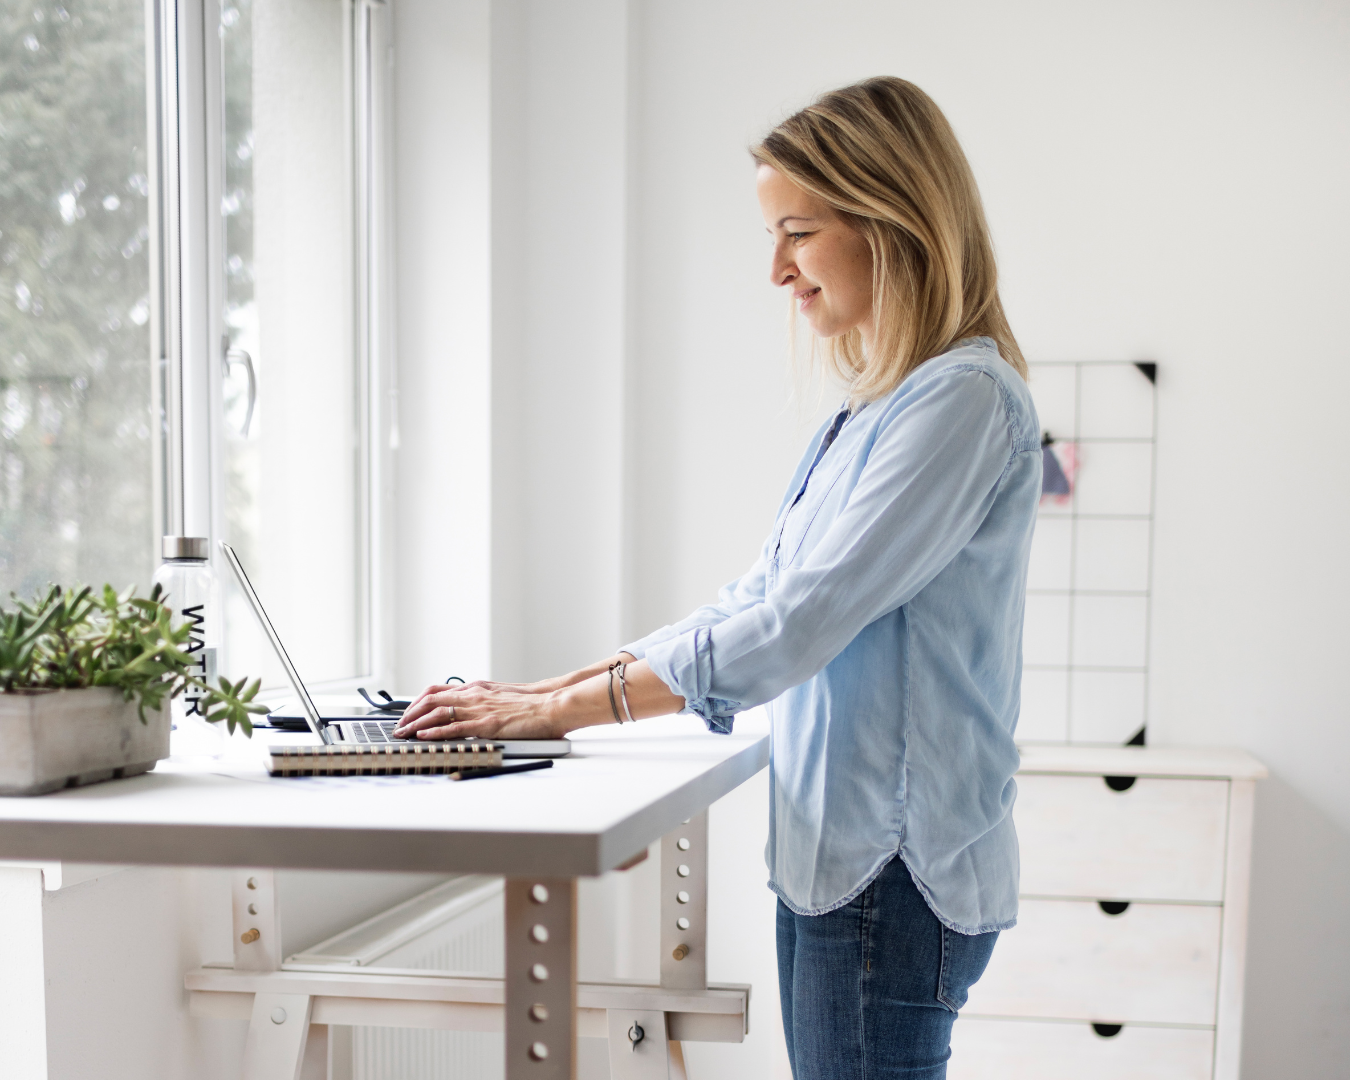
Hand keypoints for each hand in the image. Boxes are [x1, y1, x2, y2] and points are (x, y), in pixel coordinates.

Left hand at [393, 682, 566, 741]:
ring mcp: (480, 709)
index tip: (406, 714)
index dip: (416, 703)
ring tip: (403, 734)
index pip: (436, 691)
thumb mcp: (500, 697)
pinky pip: (455, 728)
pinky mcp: (488, 724)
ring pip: (437, 713)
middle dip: (409, 714)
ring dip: (416, 724)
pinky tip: (423, 737)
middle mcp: (474, 695)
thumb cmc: (531, 704)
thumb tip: (466, 713)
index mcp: (476, 688)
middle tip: (398, 727)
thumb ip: (481, 702)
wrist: (552, 705)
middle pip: (430, 700)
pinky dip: (435, 732)